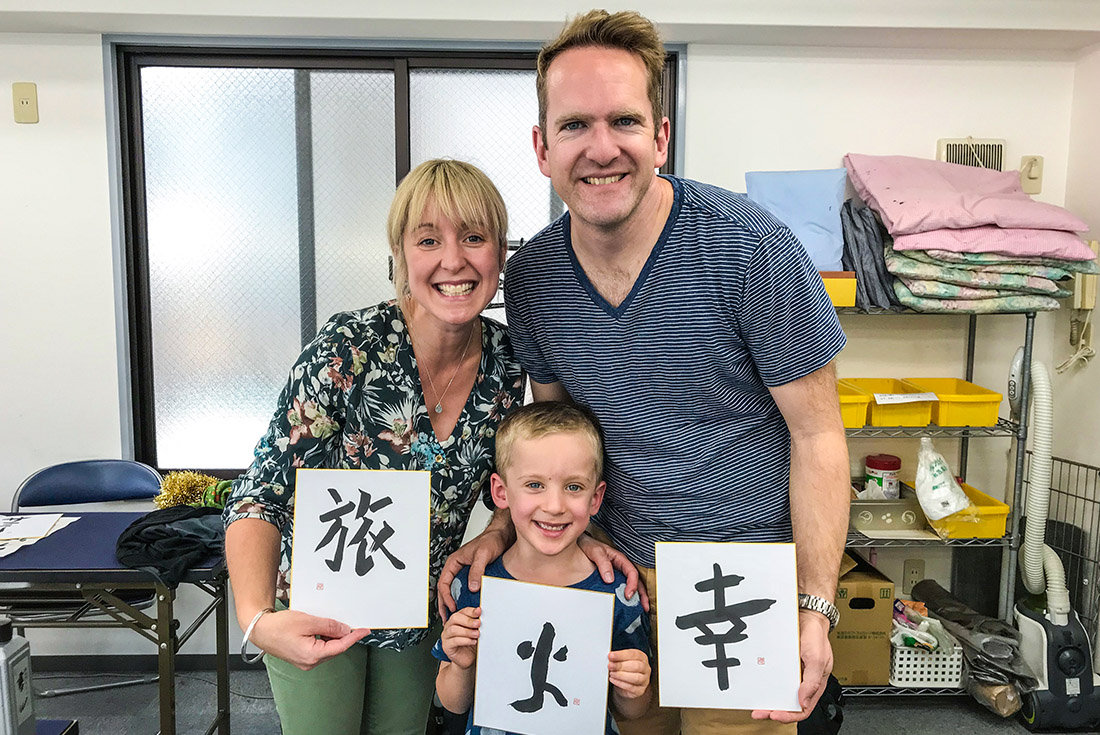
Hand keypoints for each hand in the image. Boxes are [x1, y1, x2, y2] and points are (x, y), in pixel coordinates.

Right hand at [248, 608, 370, 670]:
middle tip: (345, 621)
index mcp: (312, 656)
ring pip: (327, 648)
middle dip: (341, 635)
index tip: (364, 631)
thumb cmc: (278, 627)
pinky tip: (319, 628)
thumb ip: (328, 626)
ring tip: (325, 622)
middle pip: (334, 648)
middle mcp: (309, 662)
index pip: (340, 646)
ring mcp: (305, 661)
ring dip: (331, 636)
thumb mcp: (307, 622)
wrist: (260, 630)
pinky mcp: (302, 657)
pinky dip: (323, 638)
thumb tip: (344, 630)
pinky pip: (319, 647)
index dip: (354, 637)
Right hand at [437, 527, 508, 616]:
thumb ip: (476, 570)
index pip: (443, 582)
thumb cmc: (490, 540)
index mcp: (454, 562)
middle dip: (444, 604)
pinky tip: (466, 606)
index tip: (452, 607)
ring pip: (453, 590)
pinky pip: (464, 589)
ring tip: (453, 616)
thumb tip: (472, 587)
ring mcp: (464, 572)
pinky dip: (462, 598)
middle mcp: (457, 567)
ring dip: (452, 603)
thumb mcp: (483, 555)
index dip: (446, 597)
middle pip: (445, 589)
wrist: (501, 535)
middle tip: (446, 618)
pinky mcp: (472, 575)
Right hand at [441, 606, 480, 669]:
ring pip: (453, 630)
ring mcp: (446, 636)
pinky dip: (465, 640)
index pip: (462, 611)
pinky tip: (472, 641)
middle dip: (468, 620)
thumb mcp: (475, 631)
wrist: (468, 659)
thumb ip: (476, 624)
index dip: (471, 611)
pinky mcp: (446, 646)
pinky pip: (454, 641)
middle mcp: (449, 626)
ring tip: (476, 634)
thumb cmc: (471, 644)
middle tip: (478, 623)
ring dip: (467, 631)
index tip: (479, 612)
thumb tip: (481, 618)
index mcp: (457, 620)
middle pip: (455, 618)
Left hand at [577, 533, 648, 610]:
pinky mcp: (612, 579)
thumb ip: (603, 563)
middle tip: (644, 606)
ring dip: (638, 596)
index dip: (632, 585)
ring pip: (632, 585)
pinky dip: (627, 596)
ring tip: (641, 608)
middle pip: (636, 581)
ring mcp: (617, 573)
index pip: (632, 573)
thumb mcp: (596, 552)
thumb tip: (610, 580)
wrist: (581, 545)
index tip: (628, 595)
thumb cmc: (589, 545)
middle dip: (642, 594)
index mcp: (620, 559)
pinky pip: (622, 588)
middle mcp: (621, 567)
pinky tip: (627, 604)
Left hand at [608, 648, 650, 698]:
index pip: (633, 654)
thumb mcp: (622, 661)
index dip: (621, 655)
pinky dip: (621, 683)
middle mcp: (645, 668)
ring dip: (621, 675)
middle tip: (610, 665)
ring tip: (612, 673)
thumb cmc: (624, 670)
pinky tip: (613, 680)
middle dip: (621, 665)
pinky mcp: (640, 690)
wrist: (625, 686)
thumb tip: (610, 657)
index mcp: (641, 657)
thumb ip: (617, 659)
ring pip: (636, 678)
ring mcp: (644, 680)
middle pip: (636, 666)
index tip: (611, 656)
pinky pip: (631, 688)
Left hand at [752, 610, 831, 722]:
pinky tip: (758, 688)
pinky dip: (766, 686)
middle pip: (789, 704)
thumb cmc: (816, 636)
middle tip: (760, 712)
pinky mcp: (783, 665)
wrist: (806, 616)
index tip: (775, 715)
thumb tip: (803, 702)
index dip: (789, 716)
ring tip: (757, 705)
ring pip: (780, 693)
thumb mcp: (818, 659)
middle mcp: (803, 681)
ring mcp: (792, 674)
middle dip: (774, 711)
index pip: (803, 709)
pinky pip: (774, 678)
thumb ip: (812, 682)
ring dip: (769, 700)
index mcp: (814, 685)